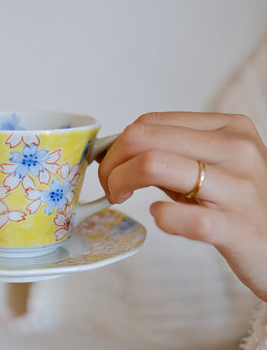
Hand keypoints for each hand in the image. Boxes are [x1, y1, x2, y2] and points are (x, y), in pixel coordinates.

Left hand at [98, 112, 266, 301]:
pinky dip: (162, 216)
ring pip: (155, 164)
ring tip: (120, 198)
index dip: (117, 144)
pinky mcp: (238, 227)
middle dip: (112, 163)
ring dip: (121, 182)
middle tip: (110, 186)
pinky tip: (159, 216)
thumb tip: (113, 150)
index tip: (109, 165)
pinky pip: (186, 217)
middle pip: (145, 138)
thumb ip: (169, 153)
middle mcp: (236, 150)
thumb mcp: (211, 166)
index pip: (150, 122)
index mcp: (228, 128)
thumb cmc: (240, 204)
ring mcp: (239, 187)